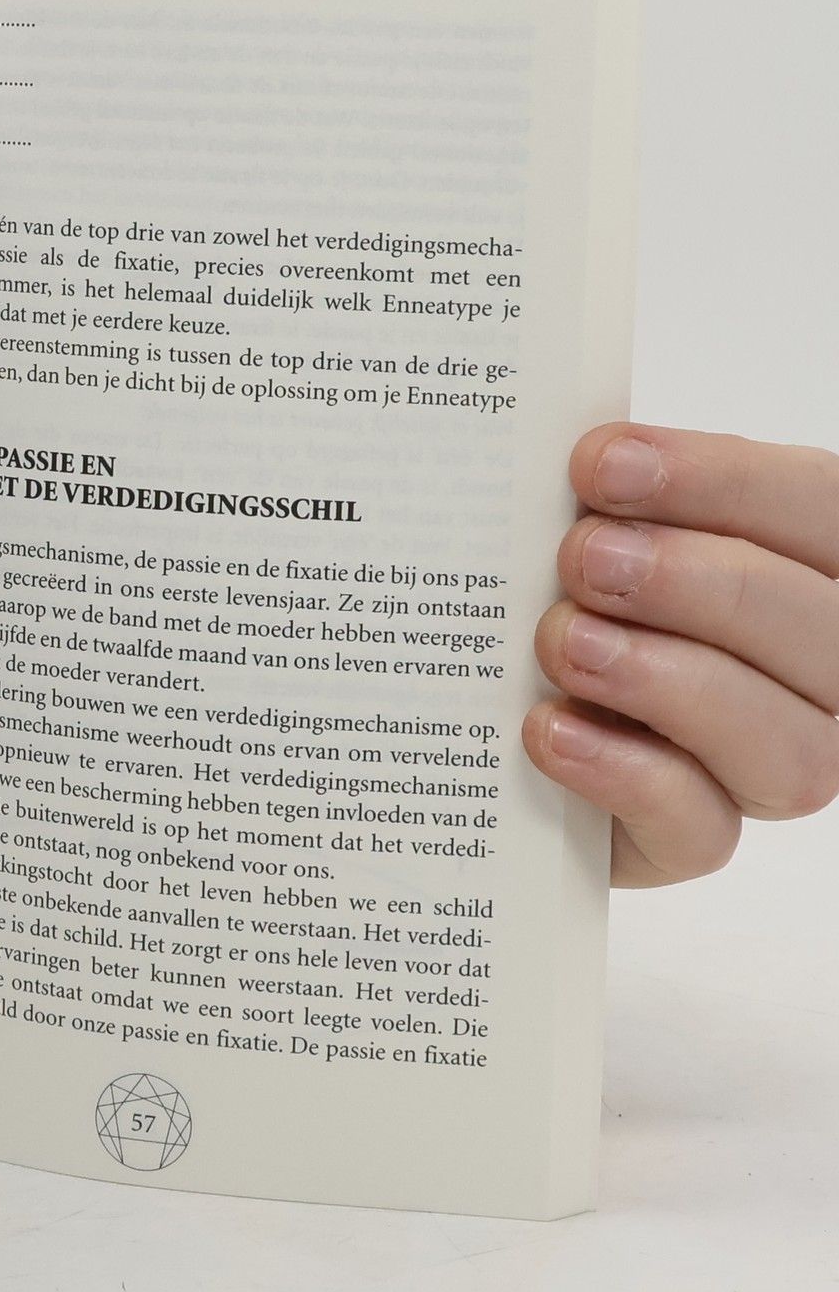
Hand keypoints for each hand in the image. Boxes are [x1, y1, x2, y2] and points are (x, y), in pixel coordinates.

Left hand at [525, 423, 838, 885]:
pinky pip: (699, 827)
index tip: (602, 463)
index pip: (819, 508)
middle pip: (823, 633)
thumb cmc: (561, 593)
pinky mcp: (688, 839)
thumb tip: (582, 451)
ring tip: (563, 641)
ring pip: (788, 747)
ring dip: (668, 682)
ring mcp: (762, 766)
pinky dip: (624, 773)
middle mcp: (814, 673)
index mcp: (805, 567)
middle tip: (583, 556)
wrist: (486, 720)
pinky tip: (549, 728)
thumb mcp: (582, 528)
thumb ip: (604, 496)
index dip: (724, 481)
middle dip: (700, 584)